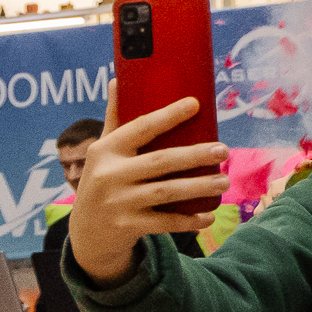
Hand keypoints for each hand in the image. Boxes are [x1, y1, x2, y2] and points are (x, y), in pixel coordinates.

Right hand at [67, 81, 227, 287]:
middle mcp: (108, 175)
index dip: (168, 115)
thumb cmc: (103, 180)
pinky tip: (209, 216)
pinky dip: (189, 220)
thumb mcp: (103, 151)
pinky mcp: (127, 226)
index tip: (196, 103)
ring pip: (166, 192)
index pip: (140, 127)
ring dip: (199, 186)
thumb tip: (117, 79)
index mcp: (105, 150)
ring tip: (224, 181)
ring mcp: (117, 202)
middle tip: (224, 150)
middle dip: (195, 155)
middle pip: (160, 161)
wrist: (86, 232)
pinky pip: (165, 222)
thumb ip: (114, 119)